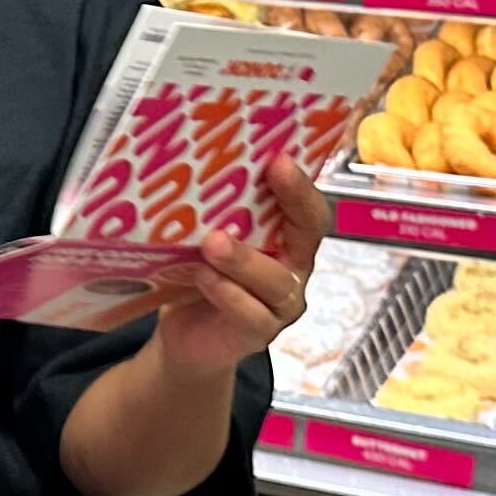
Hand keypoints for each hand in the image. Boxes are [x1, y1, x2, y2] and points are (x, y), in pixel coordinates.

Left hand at [138, 159, 328, 380]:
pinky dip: (228, 294)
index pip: (308, 208)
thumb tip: (192, 161)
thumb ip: (214, 210)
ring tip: (214, 241)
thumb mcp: (207, 238)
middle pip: (307, 235)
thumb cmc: (201, 276)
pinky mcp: (259, 333)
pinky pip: (252, 314)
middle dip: (291, 201)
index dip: (301, 184)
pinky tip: (203, 277)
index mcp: (287, 239)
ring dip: (244, 258)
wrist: (187, 338)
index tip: (281, 157)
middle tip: (267, 174)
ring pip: (276, 279)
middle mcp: (293, 267)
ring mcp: (280, 304)